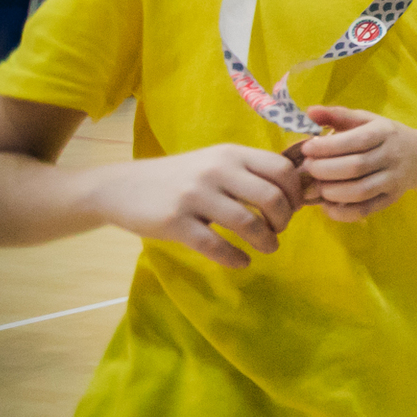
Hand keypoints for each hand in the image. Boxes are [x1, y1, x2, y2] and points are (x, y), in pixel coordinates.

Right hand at [94, 144, 305, 268]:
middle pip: (271, 197)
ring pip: (247, 223)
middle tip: (279, 230)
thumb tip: (292, 192)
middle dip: (284, 220)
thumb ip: (248, 171)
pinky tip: (242, 262)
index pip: (281, 169)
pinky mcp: (175, 222)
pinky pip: (215, 245)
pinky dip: (235, 258)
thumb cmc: (179, 177)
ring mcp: (194, 196)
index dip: (295, 193)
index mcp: (231, 154)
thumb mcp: (215, 162)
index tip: (294, 208)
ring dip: (265, 241)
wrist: (121, 187)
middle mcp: (216, 171)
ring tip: (267, 248)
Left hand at [297, 105, 416, 220]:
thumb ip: (337, 115)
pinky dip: (341, 212)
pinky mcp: (390, 200)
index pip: (356, 141)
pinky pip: (364, 210)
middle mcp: (392, 156)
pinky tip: (326, 205)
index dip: (327, 147)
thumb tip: (310, 111)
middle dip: (324, 170)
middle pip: (356, 167)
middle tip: (307, 168)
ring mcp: (393, 181)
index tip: (307, 148)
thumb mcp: (366, 120)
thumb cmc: (384, 136)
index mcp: (384, 132)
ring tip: (315, 187)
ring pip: (360, 191)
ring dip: (331, 192)